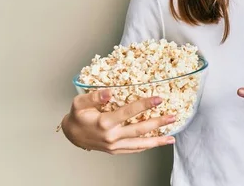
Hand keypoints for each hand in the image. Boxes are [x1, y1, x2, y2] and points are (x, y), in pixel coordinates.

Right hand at [60, 89, 175, 153]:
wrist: (71, 135)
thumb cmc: (77, 116)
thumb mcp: (79, 102)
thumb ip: (94, 96)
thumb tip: (110, 92)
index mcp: (104, 123)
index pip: (128, 113)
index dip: (144, 105)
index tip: (159, 99)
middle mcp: (111, 136)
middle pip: (139, 130)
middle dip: (158, 123)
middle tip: (172, 117)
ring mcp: (114, 146)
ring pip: (139, 144)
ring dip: (157, 140)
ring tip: (172, 137)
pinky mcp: (115, 150)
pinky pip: (134, 150)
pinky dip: (147, 147)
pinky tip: (158, 143)